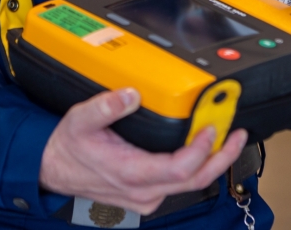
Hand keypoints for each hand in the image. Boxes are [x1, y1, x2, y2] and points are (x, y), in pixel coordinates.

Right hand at [39, 88, 247, 214]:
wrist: (52, 169)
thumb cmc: (68, 147)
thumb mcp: (80, 120)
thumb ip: (106, 106)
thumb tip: (130, 94)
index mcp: (130, 173)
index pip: (180, 168)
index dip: (201, 149)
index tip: (211, 127)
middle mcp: (142, 190)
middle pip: (195, 180)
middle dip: (221, 156)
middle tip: (238, 134)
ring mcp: (146, 196)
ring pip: (190, 184)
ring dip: (212, 161)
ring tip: (227, 138)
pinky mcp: (146, 194)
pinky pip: (180, 184)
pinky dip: (196, 166)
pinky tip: (201, 148)